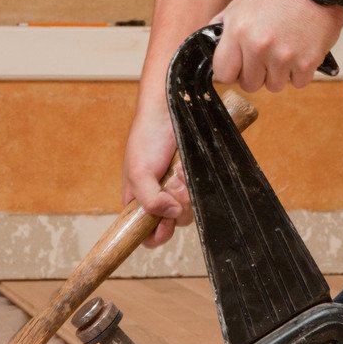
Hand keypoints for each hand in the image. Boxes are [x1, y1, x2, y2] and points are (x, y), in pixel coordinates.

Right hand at [122, 103, 192, 248]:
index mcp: (139, 201)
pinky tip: (189, 167)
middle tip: (170, 181)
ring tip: (179, 169)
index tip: (164, 224)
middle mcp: (160, 198)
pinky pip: (203, 191)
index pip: (147, 234)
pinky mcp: (196, 178)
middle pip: (175, 223)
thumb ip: (148, 199)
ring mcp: (180, 188)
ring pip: (191, 208)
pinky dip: (197, 180)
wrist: (170, 108)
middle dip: (176, 204)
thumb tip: (171, 214)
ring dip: (187, 190)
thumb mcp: (138, 171)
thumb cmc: (147, 137)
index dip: (156, 235)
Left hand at [213, 0, 342, 91]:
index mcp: (238, 32)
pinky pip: (297, 83)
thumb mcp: (241, 4)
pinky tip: (299, 53)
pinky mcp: (306, 63)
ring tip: (284, 52)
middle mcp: (258, 46)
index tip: (239, 66)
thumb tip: (207, 45)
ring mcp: (283, 57)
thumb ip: (221, 27)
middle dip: (256, 74)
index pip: (223, 74)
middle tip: (266, 56)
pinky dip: (298, 73)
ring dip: (278, 74)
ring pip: (273, 86)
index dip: (231, 72)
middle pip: (249, 85)